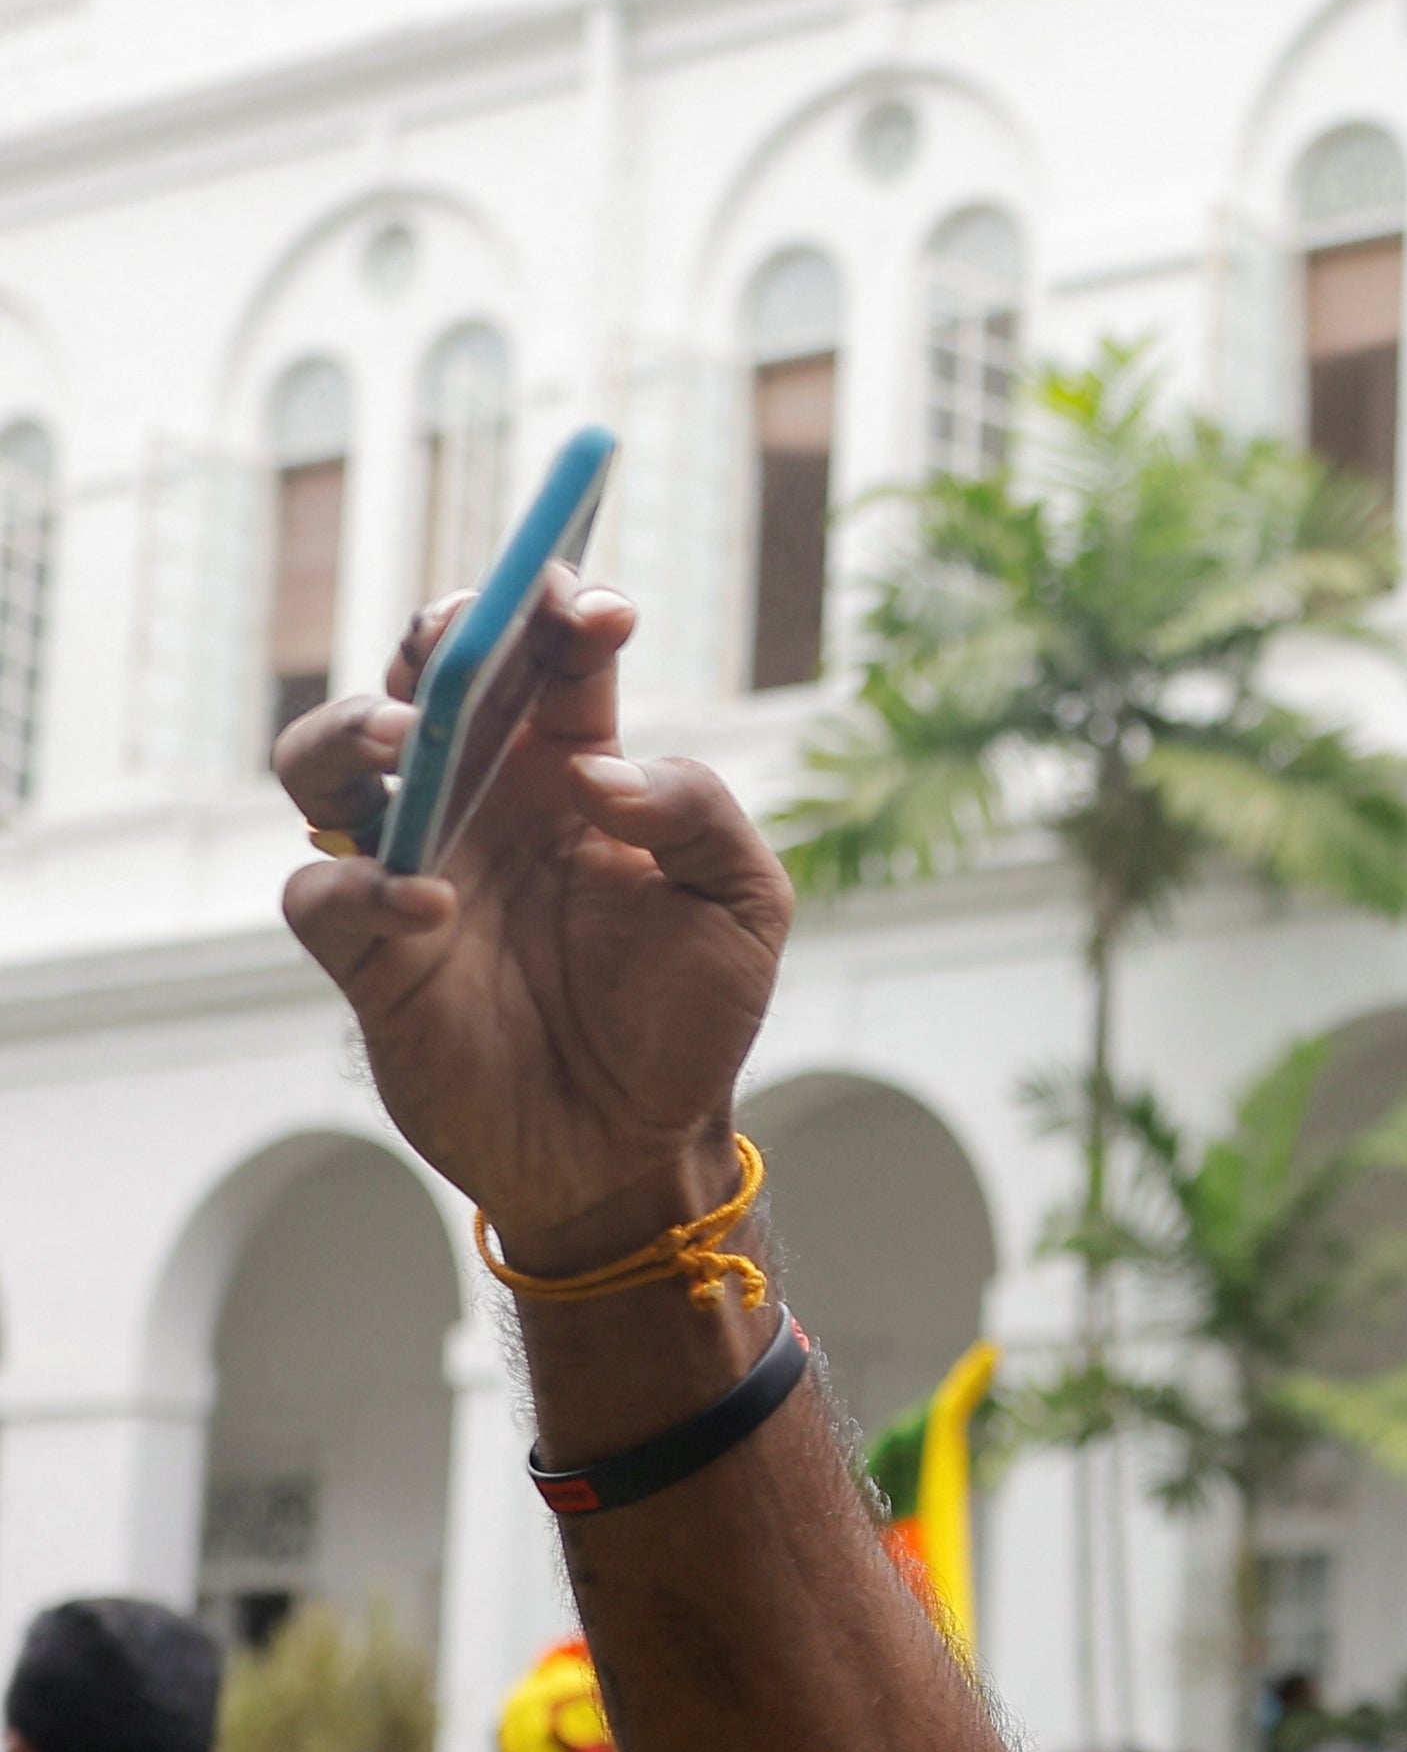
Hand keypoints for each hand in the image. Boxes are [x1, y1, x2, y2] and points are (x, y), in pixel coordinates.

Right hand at [275, 572, 792, 1271]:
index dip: (556, 609)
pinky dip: (362, 884)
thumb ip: (697, 813)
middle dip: (439, 635)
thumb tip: (594, 772)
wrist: (636, 1144)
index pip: (547, 658)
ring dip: (351, 725)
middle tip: (469, 637)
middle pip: (423, 678)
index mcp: (571, 772)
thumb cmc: (689, 1017)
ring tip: (409, 735)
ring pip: (324, 756)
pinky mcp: (368, 953)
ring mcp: (415, 867)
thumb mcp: (741, 906)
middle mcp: (482, 804)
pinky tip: (434, 904)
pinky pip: (319, 890)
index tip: (594, 607)